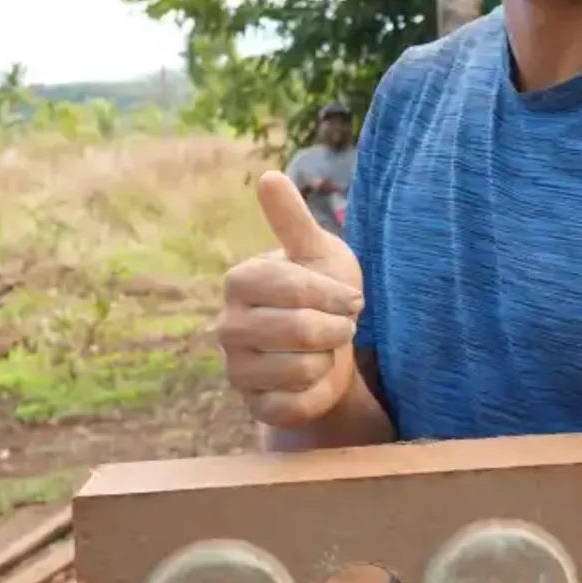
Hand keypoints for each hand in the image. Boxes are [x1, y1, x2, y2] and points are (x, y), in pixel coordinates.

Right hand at [216, 170, 363, 428]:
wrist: (329, 348)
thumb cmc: (322, 292)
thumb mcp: (317, 252)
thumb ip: (292, 219)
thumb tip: (269, 176)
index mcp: (240, 281)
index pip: (295, 289)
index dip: (335, 296)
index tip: (354, 299)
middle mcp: (227, 326)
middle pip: (300, 331)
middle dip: (337, 328)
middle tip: (342, 325)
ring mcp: (236, 370)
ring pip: (302, 370)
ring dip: (330, 359)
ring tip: (326, 349)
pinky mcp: (254, 406)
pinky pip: (297, 406)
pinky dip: (321, 393)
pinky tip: (317, 379)